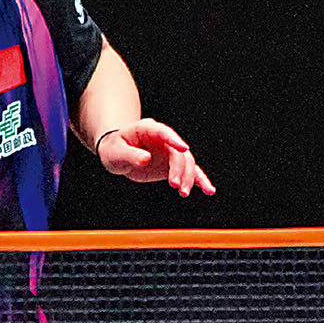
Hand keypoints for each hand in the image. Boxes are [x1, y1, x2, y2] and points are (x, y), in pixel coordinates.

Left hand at [97, 118, 215, 195]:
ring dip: (189, 178)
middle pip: (178, 152)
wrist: (117, 155)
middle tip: (175, 185)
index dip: (174, 140)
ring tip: (183, 193)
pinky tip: (209, 190)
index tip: (183, 148)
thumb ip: (131, 155)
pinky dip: (199, 181)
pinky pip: (190, 172)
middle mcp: (164, 139)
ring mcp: (170, 152)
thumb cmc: (114, 149)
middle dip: (179, 169)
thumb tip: (146, 159)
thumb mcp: (117, 152)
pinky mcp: (173, 165)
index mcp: (148, 129)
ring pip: (186, 163)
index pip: (164, 133)